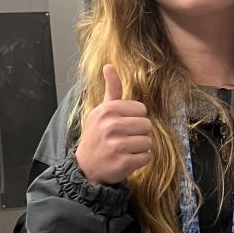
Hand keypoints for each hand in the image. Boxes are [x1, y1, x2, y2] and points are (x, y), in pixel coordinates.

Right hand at [74, 65, 151, 185]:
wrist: (86, 167)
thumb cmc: (97, 136)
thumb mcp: (101, 111)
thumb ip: (111, 89)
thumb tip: (109, 65)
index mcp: (108, 110)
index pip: (141, 109)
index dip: (135, 118)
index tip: (124, 125)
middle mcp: (111, 126)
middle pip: (147, 125)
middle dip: (140, 133)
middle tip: (125, 138)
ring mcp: (117, 145)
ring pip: (148, 142)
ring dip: (140, 147)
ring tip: (126, 149)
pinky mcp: (123, 162)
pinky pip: (147, 157)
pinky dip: (140, 160)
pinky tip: (127, 159)